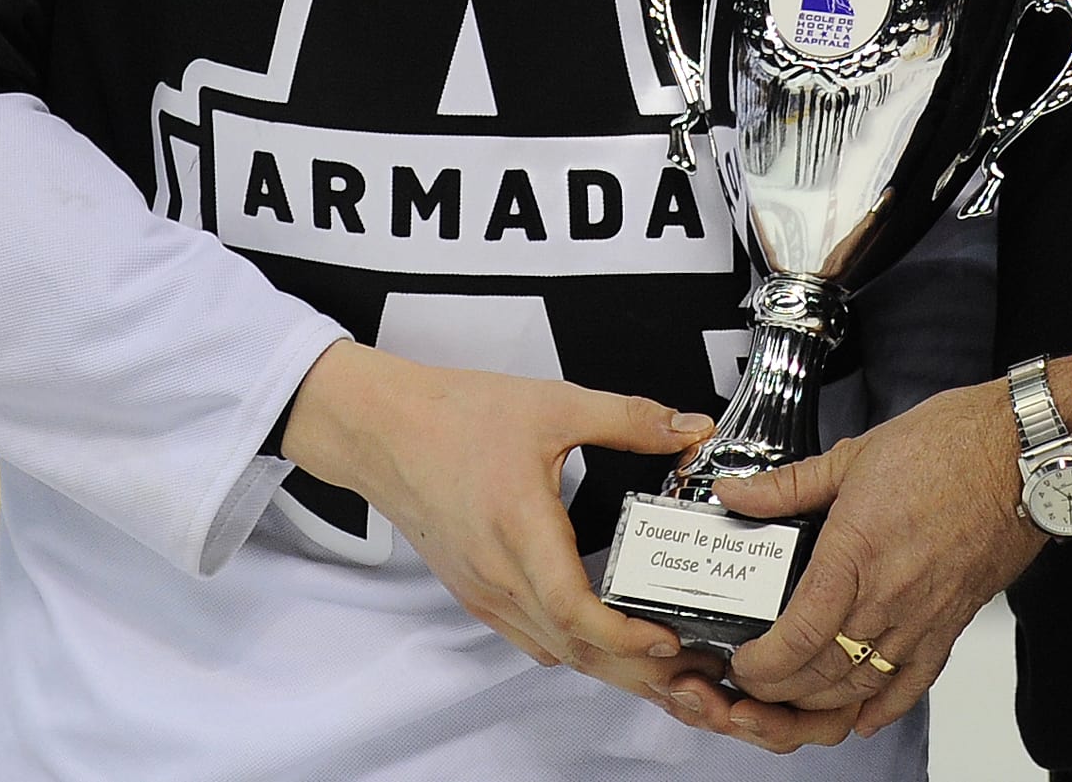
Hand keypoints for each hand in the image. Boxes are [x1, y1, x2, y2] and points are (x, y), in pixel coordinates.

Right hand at [281, 342, 734, 724]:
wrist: (384, 429)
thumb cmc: (452, 417)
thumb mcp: (553, 404)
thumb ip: (628, 418)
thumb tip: (687, 428)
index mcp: (519, 530)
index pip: (574, 612)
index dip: (625, 636)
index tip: (667, 636)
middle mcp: (498, 575)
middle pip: (572, 649)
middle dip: (634, 668)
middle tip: (688, 667)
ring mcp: (484, 591)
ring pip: (553, 649)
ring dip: (606, 663)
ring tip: (658, 657)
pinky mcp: (476, 592)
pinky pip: (530, 636)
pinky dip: (572, 647)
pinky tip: (600, 632)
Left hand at [712, 375, 1048, 733]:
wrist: (1016, 455)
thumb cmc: (946, 446)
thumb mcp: (852, 455)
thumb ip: (788, 485)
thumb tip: (738, 494)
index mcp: (855, 551)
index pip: (798, 635)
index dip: (763, 662)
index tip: (744, 660)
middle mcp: (889, 595)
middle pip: (824, 672)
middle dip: (780, 689)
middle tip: (756, 680)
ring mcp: (923, 617)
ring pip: (863, 685)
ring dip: (823, 701)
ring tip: (794, 693)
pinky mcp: (952, 624)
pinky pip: (915, 683)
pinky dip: (884, 706)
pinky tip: (864, 714)